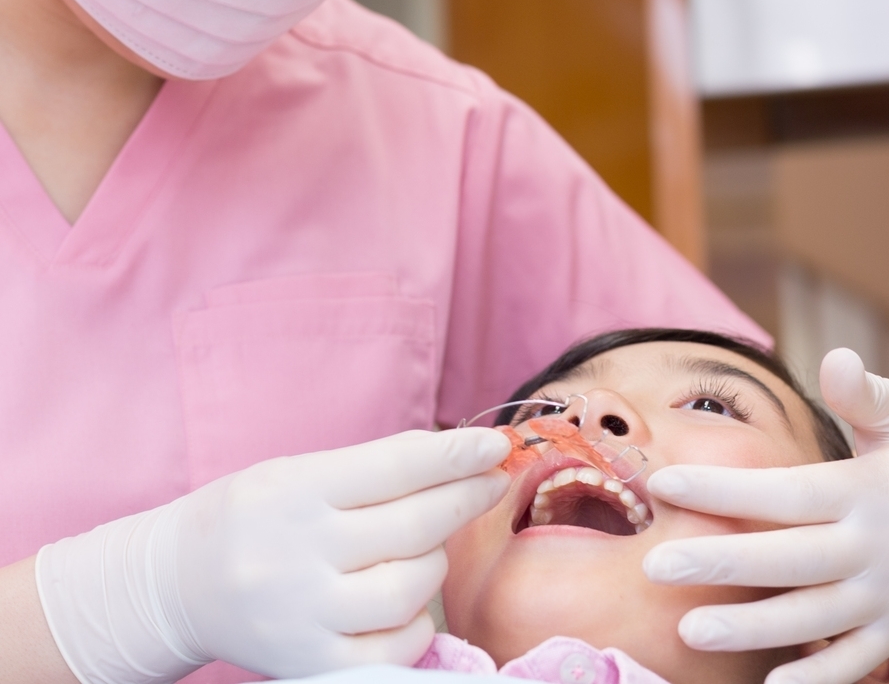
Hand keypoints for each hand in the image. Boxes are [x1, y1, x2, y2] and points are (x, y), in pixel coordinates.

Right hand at [37, 428, 510, 683]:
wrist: (177, 584)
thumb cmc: (255, 517)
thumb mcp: (299, 472)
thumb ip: (374, 468)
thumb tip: (458, 455)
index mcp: (295, 491)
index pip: (397, 466)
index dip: (457, 454)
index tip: (494, 445)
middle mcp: (297, 552)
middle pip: (416, 525)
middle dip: (466, 498)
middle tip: (488, 484)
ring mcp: (303, 614)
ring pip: (412, 587)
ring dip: (435, 562)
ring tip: (421, 549)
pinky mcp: (310, 661)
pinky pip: (397, 646)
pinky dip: (416, 622)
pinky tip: (404, 601)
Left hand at [641, 348, 888, 683]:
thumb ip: (864, 393)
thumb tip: (835, 358)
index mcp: (872, 489)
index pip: (787, 492)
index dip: (724, 490)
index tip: (664, 484)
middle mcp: (880, 546)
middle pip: (790, 560)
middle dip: (720, 564)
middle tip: (656, 566)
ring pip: (814, 618)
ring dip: (752, 628)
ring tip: (689, 632)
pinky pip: (856, 662)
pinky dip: (817, 678)